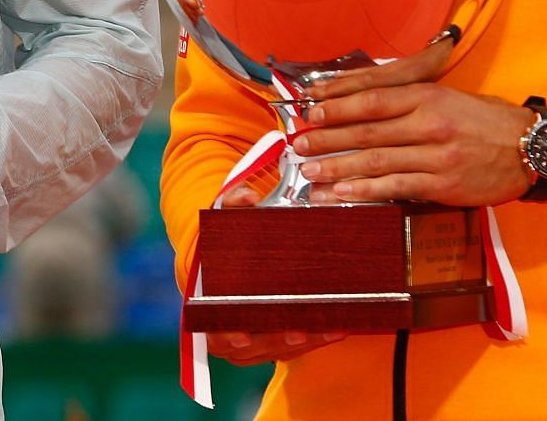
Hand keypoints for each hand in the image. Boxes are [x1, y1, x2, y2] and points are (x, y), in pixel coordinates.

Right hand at [199, 184, 346, 362]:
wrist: (234, 262)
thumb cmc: (228, 245)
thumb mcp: (224, 220)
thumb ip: (233, 203)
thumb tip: (247, 197)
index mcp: (209, 308)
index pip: (215, 330)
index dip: (227, 335)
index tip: (242, 337)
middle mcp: (230, 333)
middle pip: (253, 347)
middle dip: (277, 339)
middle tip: (298, 331)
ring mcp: (253, 343)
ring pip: (278, 350)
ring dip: (305, 340)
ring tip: (328, 327)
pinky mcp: (275, 344)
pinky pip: (295, 348)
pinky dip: (315, 339)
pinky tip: (336, 327)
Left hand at [292, 69, 533, 205]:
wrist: (531, 147)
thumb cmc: (485, 120)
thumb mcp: (448, 96)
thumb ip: (408, 98)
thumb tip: (362, 101)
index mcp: (427, 96)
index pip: (371, 99)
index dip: (336, 106)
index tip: (309, 112)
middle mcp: (429, 123)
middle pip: (366, 131)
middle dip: (327, 139)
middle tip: (298, 146)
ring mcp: (436, 155)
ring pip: (376, 161)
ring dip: (338, 168)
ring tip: (311, 174)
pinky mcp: (444, 184)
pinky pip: (397, 187)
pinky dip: (366, 190)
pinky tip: (343, 193)